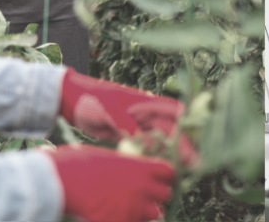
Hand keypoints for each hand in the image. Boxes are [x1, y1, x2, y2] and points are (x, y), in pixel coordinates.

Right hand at [45, 144, 173, 221]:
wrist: (68, 180)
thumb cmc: (84, 164)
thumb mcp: (113, 159)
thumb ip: (131, 168)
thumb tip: (138, 174)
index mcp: (141, 167)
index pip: (169, 172)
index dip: (165, 177)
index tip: (160, 179)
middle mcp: (142, 188)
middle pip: (166, 195)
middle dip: (157, 197)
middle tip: (145, 197)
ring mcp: (133, 208)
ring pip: (154, 215)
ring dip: (144, 212)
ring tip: (129, 208)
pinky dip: (126, 219)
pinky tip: (113, 215)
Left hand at [60, 69, 197, 166]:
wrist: (73, 100)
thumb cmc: (91, 97)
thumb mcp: (107, 108)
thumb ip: (124, 122)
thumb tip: (140, 138)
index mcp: (144, 102)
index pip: (173, 111)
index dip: (187, 124)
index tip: (195, 140)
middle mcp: (145, 113)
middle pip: (171, 129)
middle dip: (183, 145)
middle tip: (193, 165)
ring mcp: (138, 125)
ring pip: (161, 140)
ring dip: (172, 153)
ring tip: (183, 171)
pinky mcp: (128, 136)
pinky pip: (147, 147)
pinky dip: (155, 156)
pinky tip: (161, 168)